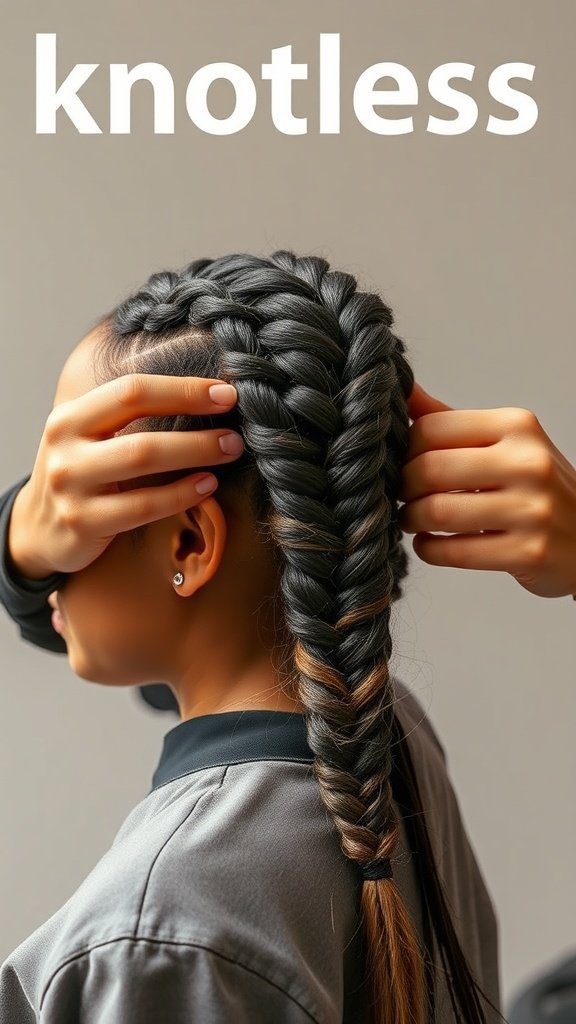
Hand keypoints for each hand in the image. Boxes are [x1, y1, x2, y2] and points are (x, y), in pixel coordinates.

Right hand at [8, 375, 241, 577]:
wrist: (38, 528)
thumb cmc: (80, 473)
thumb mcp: (88, 436)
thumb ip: (127, 416)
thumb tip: (203, 394)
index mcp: (70, 416)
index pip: (132, 391)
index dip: (183, 390)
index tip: (225, 393)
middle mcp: (65, 447)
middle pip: (141, 429)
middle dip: (197, 429)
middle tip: (236, 431)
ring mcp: (71, 486)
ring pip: (142, 463)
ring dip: (195, 455)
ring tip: (228, 452)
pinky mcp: (83, 523)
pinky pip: (144, 506)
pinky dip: (182, 494)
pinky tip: (207, 486)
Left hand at [398, 382, 575, 597]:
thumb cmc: (535, 487)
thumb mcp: (503, 442)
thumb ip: (450, 421)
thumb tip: (402, 389)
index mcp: (517, 426)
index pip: (432, 428)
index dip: (404, 450)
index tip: (403, 464)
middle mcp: (528, 462)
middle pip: (430, 469)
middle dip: (403, 487)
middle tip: (402, 496)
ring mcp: (532, 510)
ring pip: (438, 512)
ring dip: (411, 520)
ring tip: (412, 520)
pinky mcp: (529, 553)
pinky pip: (454, 552)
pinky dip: (428, 549)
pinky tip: (430, 543)